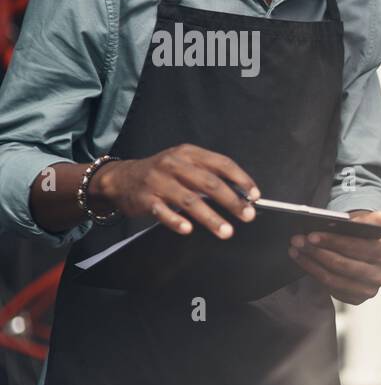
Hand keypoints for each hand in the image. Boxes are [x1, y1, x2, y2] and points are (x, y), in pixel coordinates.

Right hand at [93, 144, 257, 237]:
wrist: (121, 178)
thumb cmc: (163, 173)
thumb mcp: (185, 163)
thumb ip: (210, 174)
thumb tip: (243, 195)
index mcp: (189, 153)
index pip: (222, 164)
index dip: (241, 180)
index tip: (254, 195)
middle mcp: (174, 164)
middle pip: (209, 183)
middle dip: (231, 201)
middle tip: (248, 215)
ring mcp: (158, 181)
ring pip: (189, 200)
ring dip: (210, 218)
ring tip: (226, 231)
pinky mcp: (145, 199)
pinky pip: (162, 212)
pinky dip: (176, 221)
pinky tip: (188, 229)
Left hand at [289, 209, 380, 304]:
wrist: (372, 254)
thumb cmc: (367, 237)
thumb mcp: (374, 222)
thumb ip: (370, 219)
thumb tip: (351, 222)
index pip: (356, 247)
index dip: (333, 241)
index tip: (312, 235)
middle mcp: (379, 275)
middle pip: (342, 265)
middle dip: (317, 252)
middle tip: (298, 242)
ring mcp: (368, 290)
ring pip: (333, 279)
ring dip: (311, 264)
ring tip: (296, 251)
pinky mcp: (356, 299)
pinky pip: (330, 289)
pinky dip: (314, 274)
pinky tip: (304, 262)